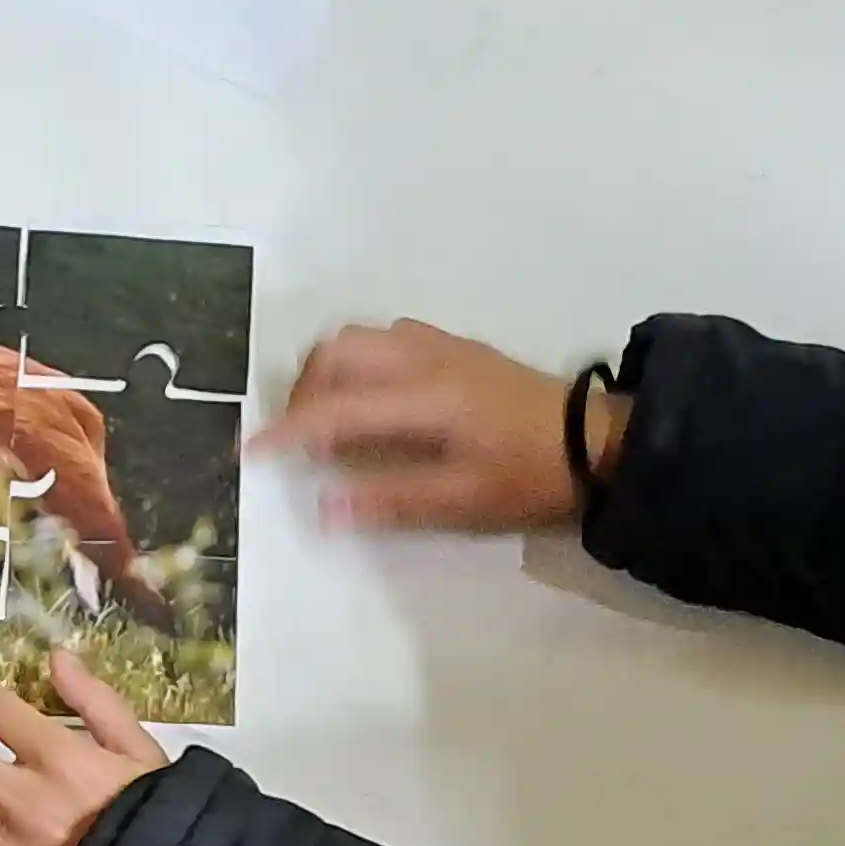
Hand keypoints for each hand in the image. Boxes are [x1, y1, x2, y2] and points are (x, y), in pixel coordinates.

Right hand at [248, 320, 619, 535]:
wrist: (595, 442)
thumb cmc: (528, 478)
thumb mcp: (463, 502)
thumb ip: (390, 500)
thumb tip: (323, 508)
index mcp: (425, 399)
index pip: (337, 408)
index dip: (287, 430)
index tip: (249, 451)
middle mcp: (425, 359)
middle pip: (338, 351)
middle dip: (303, 391)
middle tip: (297, 437)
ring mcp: (440, 346)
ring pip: (360, 337)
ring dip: (329, 372)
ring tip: (328, 420)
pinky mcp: (454, 346)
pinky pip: (387, 338)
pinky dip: (361, 363)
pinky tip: (372, 402)